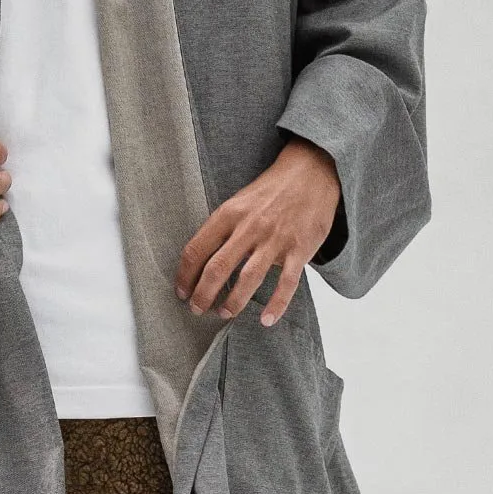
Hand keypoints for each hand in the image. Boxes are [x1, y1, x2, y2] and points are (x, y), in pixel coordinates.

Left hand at [175, 136, 340, 326]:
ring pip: (248, 278)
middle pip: (218, 268)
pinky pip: (287, 283)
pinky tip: (265, 320)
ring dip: (233, 302)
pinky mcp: (299, 250)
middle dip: (202, 294)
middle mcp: (249, 227)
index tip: (181, 291)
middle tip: (197, 310)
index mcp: (229, 214)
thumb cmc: (270, 191)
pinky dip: (276, 304)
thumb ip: (221, 228)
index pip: (196, 249)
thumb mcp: (238, 201)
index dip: (184, 275)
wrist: (311, 174)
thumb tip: (199, 261)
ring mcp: (275, 239)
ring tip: (224, 313)